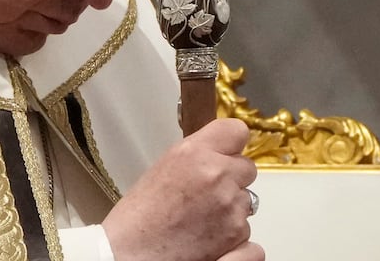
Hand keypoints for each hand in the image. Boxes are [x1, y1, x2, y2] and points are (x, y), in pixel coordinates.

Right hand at [102, 118, 262, 260]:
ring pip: (246, 199)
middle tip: (206, 192)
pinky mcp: (238, 234)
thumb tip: (218, 152)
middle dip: (232, 178)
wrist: (132, 254)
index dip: (231, 144)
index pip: (236, 131)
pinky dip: (232, 233)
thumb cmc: (139, 216)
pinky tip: (207, 235)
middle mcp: (217, 175)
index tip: (226, 152)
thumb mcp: (164, 167)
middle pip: (246, 167)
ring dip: (231, 207)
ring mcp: (231, 206)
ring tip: (200, 217)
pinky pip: (246, 227)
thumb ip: (196, 155)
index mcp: (195, 153)